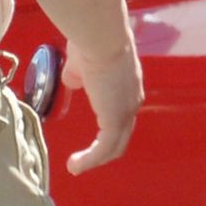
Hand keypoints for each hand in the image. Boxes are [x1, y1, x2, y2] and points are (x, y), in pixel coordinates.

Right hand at [62, 38, 143, 174]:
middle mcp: (131, 101)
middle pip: (121, 136)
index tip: (89, 139)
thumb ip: (78, 75)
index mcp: (127, 87)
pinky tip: (74, 165)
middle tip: (83, 161)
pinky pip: (104, 148)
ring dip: (94, 160)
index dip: (106, 130)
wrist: (99, 37)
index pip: (120, 116)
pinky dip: (89, 160)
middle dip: (102, 152)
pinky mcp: (115, 119)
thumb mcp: (81, 62)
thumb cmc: (91, 41)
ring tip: (75, 167)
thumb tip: (73, 83)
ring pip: (114, 146)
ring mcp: (126, 110)